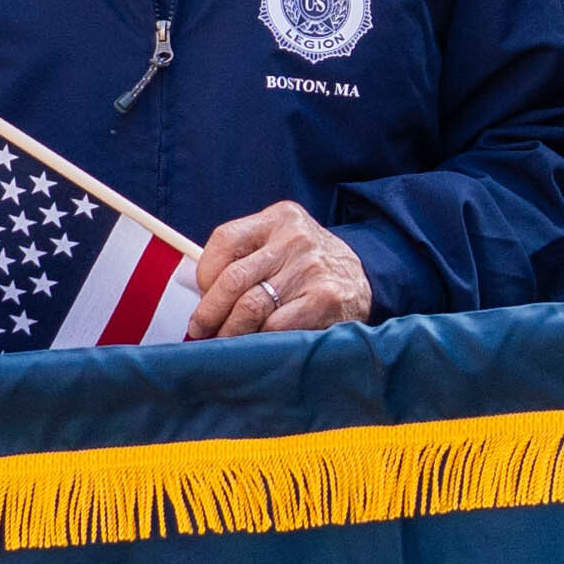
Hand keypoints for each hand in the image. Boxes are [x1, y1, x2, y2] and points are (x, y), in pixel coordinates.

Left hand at [191, 200, 374, 338]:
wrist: (364, 279)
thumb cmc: (307, 265)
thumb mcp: (281, 243)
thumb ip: (247, 256)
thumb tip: (200, 294)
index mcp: (279, 217)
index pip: (225, 240)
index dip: (205, 273)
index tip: (202, 295)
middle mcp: (295, 238)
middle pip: (233, 278)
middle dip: (209, 311)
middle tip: (200, 329)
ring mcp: (312, 268)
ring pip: (251, 307)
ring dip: (230, 331)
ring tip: (224, 341)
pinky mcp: (325, 299)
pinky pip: (276, 327)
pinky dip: (258, 341)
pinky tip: (255, 346)